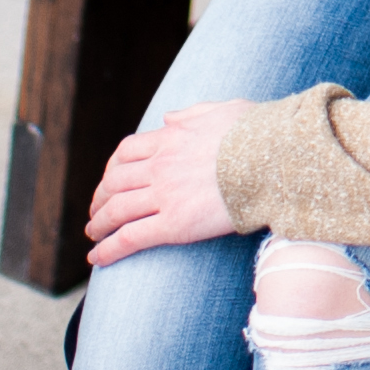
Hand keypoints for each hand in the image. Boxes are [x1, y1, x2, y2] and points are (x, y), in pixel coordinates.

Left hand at [86, 99, 247, 267]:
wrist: (276, 158)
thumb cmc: (259, 134)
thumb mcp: (224, 110)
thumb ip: (193, 114)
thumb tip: (168, 118)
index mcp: (172, 138)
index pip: (127, 152)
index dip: (112, 169)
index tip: (110, 180)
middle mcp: (161, 165)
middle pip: (115, 182)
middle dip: (100, 199)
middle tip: (96, 212)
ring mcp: (165, 195)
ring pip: (116, 211)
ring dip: (99, 225)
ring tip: (93, 235)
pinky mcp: (174, 224)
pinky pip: (130, 238)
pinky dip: (108, 249)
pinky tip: (97, 259)